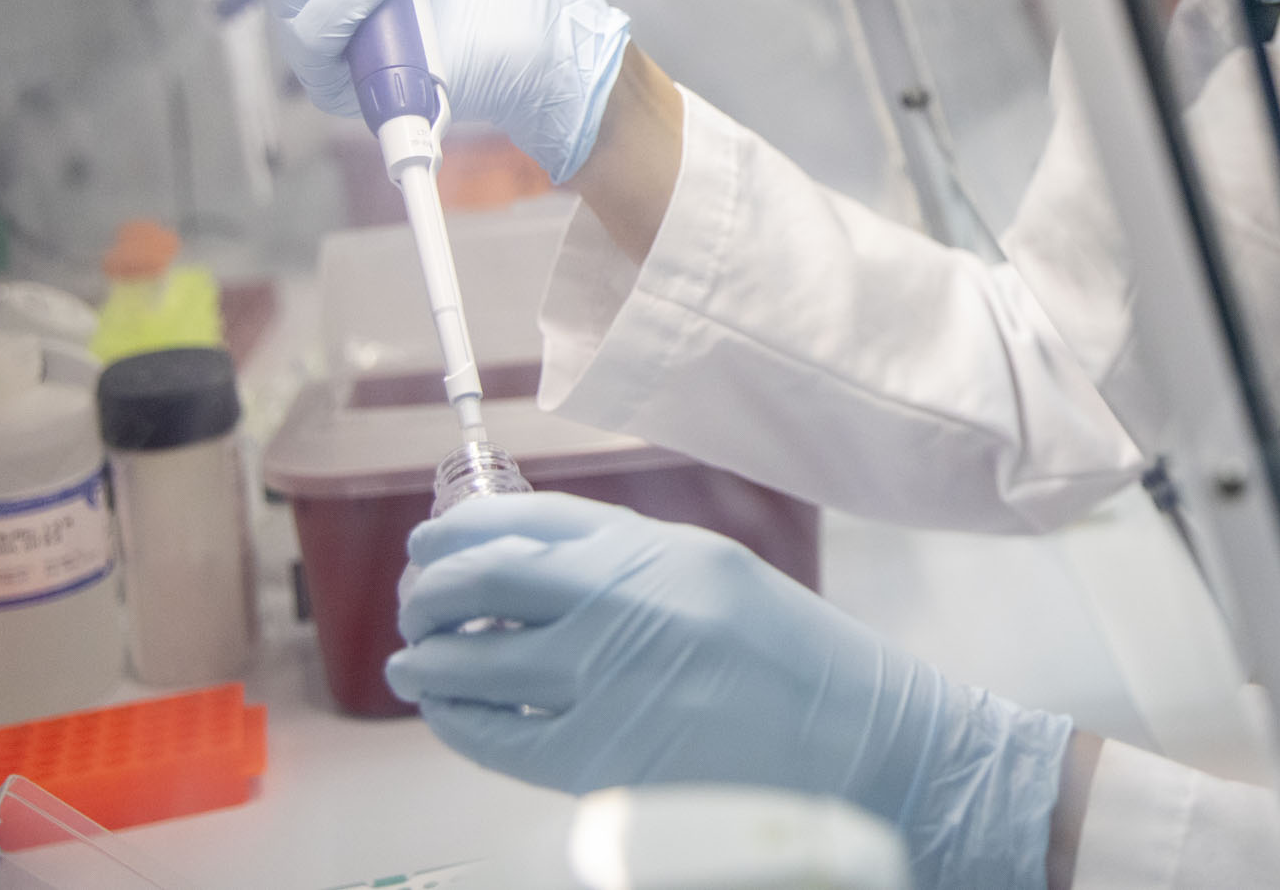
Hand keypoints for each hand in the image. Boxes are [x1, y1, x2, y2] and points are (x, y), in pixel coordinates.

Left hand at [386, 493, 1072, 889]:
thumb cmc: (797, 664)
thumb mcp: (719, 579)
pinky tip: (449, 713)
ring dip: (427, 658)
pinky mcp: (602, 759)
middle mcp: (629, 602)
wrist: (863, 746)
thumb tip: (526, 563)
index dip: (460, 531)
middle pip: (482, 578)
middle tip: (417, 603)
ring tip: (416, 662)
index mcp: (663, 549)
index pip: (526, 519)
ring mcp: (610, 681)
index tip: (435, 544)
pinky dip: (455, 721)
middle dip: (430, 590)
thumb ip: (632, 566)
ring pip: (471, 659)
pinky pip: (495, 736)